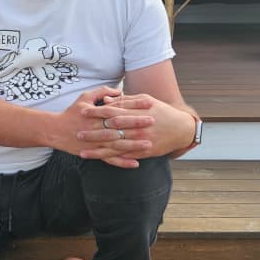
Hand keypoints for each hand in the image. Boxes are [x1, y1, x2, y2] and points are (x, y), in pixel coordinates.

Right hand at [53, 88, 149, 167]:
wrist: (55, 130)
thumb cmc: (71, 113)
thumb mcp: (84, 98)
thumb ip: (101, 92)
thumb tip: (119, 91)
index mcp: (97, 114)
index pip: (119, 108)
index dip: (134, 105)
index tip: (149, 103)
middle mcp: (97, 128)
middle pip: (120, 126)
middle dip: (137, 123)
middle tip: (153, 121)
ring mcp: (96, 142)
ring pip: (118, 144)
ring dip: (134, 145)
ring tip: (149, 144)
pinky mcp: (94, 153)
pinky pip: (110, 159)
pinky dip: (123, 162)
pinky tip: (136, 163)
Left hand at [78, 93, 194, 165]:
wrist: (181, 129)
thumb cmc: (162, 111)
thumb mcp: (146, 100)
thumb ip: (126, 100)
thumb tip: (107, 100)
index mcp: (136, 114)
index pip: (112, 112)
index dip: (96, 112)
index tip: (82, 111)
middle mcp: (136, 129)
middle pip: (110, 131)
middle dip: (93, 132)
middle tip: (77, 133)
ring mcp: (139, 142)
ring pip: (114, 147)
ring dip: (97, 150)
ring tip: (82, 152)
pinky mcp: (142, 153)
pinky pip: (124, 157)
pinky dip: (111, 159)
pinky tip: (99, 159)